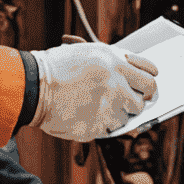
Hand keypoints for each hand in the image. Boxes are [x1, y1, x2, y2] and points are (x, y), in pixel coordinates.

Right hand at [31, 41, 157, 139]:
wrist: (34, 86)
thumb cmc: (59, 67)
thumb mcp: (91, 53)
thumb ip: (116, 62)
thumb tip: (135, 77)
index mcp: (116, 62)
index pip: (150, 73)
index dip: (149, 80)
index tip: (145, 86)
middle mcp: (117, 84)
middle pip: (145, 97)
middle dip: (138, 99)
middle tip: (126, 100)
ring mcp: (109, 106)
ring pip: (128, 116)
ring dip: (117, 113)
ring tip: (96, 106)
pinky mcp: (98, 126)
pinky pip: (111, 129)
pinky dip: (102, 124)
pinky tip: (86, 114)